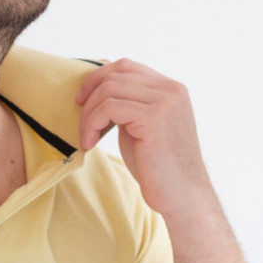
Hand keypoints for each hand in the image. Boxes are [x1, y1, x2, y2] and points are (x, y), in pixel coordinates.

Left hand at [75, 59, 214, 219]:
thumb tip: (101, 85)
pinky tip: (89, 143)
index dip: (98, 77)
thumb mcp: (141, 126)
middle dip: (90, 95)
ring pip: (110, 90)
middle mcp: (171, 89)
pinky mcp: (154, 117)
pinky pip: (109, 108)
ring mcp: (165, 101)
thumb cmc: (158, 167)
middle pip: (116, 73)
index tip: (82, 98)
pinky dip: (92, 123)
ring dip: (89, 114)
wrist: (182, 196)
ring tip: (86, 138)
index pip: (127, 66)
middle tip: (81, 121)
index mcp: (171, 88)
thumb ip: (129, 104)